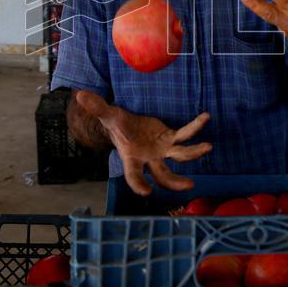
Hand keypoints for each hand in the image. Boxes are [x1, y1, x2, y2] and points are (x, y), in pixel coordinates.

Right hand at [75, 90, 211, 195]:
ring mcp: (162, 151)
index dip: (139, 184)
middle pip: (164, 174)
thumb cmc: (117, 125)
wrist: (126, 125)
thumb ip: (97, 108)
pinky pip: (185, 134)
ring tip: (208, 147)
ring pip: (180, 156)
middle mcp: (150, 159)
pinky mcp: (171, 139)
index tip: (146, 191)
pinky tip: (205, 116)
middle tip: (188, 185)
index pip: (134, 175)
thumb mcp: (108, 116)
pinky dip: (196, 126)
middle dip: (175, 181)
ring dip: (194, 153)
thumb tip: (80, 95)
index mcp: (132, 158)